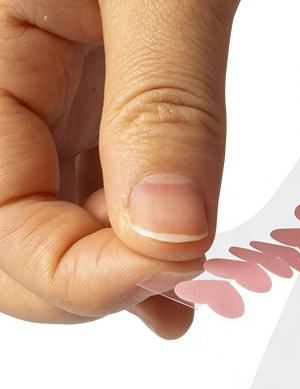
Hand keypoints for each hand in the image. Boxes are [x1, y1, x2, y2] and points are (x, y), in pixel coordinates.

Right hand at [0, 0, 238, 336]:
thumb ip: (164, 105)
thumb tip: (174, 235)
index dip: (85, 278)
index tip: (183, 271)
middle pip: (9, 243)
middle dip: (94, 282)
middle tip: (184, 294)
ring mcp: (23, 89)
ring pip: (47, 218)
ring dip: (118, 270)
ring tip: (188, 298)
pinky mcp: (71, 85)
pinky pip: (81, 180)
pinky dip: (129, 226)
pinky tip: (174, 256)